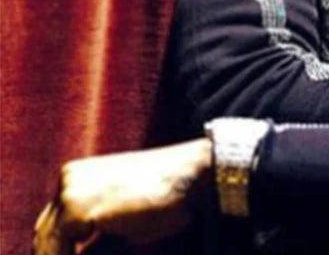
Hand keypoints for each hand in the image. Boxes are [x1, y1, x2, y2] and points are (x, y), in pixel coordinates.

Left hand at [32, 138, 212, 254]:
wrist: (190, 177)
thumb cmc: (163, 199)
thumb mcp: (121, 222)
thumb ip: (93, 242)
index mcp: (75, 177)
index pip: (49, 229)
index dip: (57, 254)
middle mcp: (67, 180)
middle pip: (42, 238)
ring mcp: (70, 193)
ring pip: (46, 247)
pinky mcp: (77, 209)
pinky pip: (57, 252)